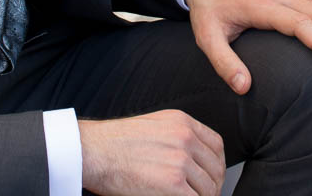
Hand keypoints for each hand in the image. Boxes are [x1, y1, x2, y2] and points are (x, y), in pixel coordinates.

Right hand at [79, 110, 224, 194]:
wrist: (93, 151)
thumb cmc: (114, 142)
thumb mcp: (154, 125)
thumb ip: (176, 136)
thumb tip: (192, 157)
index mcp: (182, 122)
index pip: (216, 145)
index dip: (217, 165)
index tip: (213, 175)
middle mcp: (185, 138)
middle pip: (216, 168)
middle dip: (213, 184)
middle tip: (205, 194)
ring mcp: (180, 161)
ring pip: (209, 187)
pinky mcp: (173, 183)